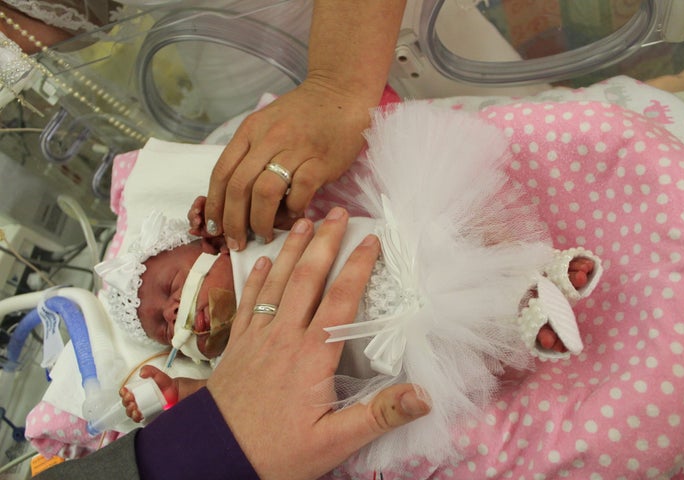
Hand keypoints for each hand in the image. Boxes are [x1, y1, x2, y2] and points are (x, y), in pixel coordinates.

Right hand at [119, 366, 177, 422]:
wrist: (179, 394)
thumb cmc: (167, 386)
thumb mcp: (159, 375)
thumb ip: (151, 371)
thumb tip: (142, 373)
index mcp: (138, 391)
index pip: (126, 393)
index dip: (123, 392)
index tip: (125, 391)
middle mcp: (139, 401)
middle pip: (127, 404)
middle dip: (126, 402)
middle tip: (131, 398)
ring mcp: (143, 410)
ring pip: (132, 413)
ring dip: (130, 411)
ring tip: (135, 407)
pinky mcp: (149, 417)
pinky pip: (140, 420)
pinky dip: (138, 418)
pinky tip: (140, 414)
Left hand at [203, 81, 371, 249]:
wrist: (341, 93)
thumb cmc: (304, 114)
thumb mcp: (267, 124)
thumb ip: (252, 153)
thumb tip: (237, 197)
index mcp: (250, 130)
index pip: (222, 172)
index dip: (215, 205)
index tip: (216, 227)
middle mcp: (268, 139)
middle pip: (239, 187)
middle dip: (233, 221)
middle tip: (237, 242)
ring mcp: (295, 149)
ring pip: (265, 193)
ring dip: (260, 221)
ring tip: (264, 234)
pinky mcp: (320, 161)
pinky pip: (299, 194)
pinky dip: (293, 211)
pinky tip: (294, 217)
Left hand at [206, 207, 429, 479]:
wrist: (214, 457)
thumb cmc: (277, 452)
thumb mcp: (335, 441)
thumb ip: (380, 415)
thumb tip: (425, 395)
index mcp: (313, 355)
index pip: (341, 299)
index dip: (358, 266)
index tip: (371, 238)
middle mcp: (284, 336)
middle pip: (307, 278)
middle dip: (324, 242)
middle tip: (337, 211)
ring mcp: (257, 338)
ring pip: (276, 282)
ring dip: (291, 249)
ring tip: (303, 222)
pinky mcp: (237, 346)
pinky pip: (247, 302)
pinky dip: (255, 278)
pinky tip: (260, 261)